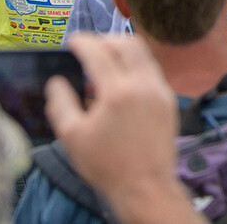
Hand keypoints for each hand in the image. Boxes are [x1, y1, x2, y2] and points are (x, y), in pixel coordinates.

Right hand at [47, 33, 188, 221]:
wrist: (145, 187)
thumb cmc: (106, 164)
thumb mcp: (72, 137)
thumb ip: (60, 103)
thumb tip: (56, 81)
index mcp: (117, 92)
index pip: (98, 51)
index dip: (82, 41)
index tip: (71, 41)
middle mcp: (143, 84)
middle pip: (126, 43)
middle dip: (104, 40)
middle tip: (88, 49)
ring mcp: (160, 90)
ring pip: (143, 53)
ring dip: (122, 50)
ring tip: (105, 62)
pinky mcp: (169, 100)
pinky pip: (152, 70)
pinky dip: (136, 65)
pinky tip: (122, 82)